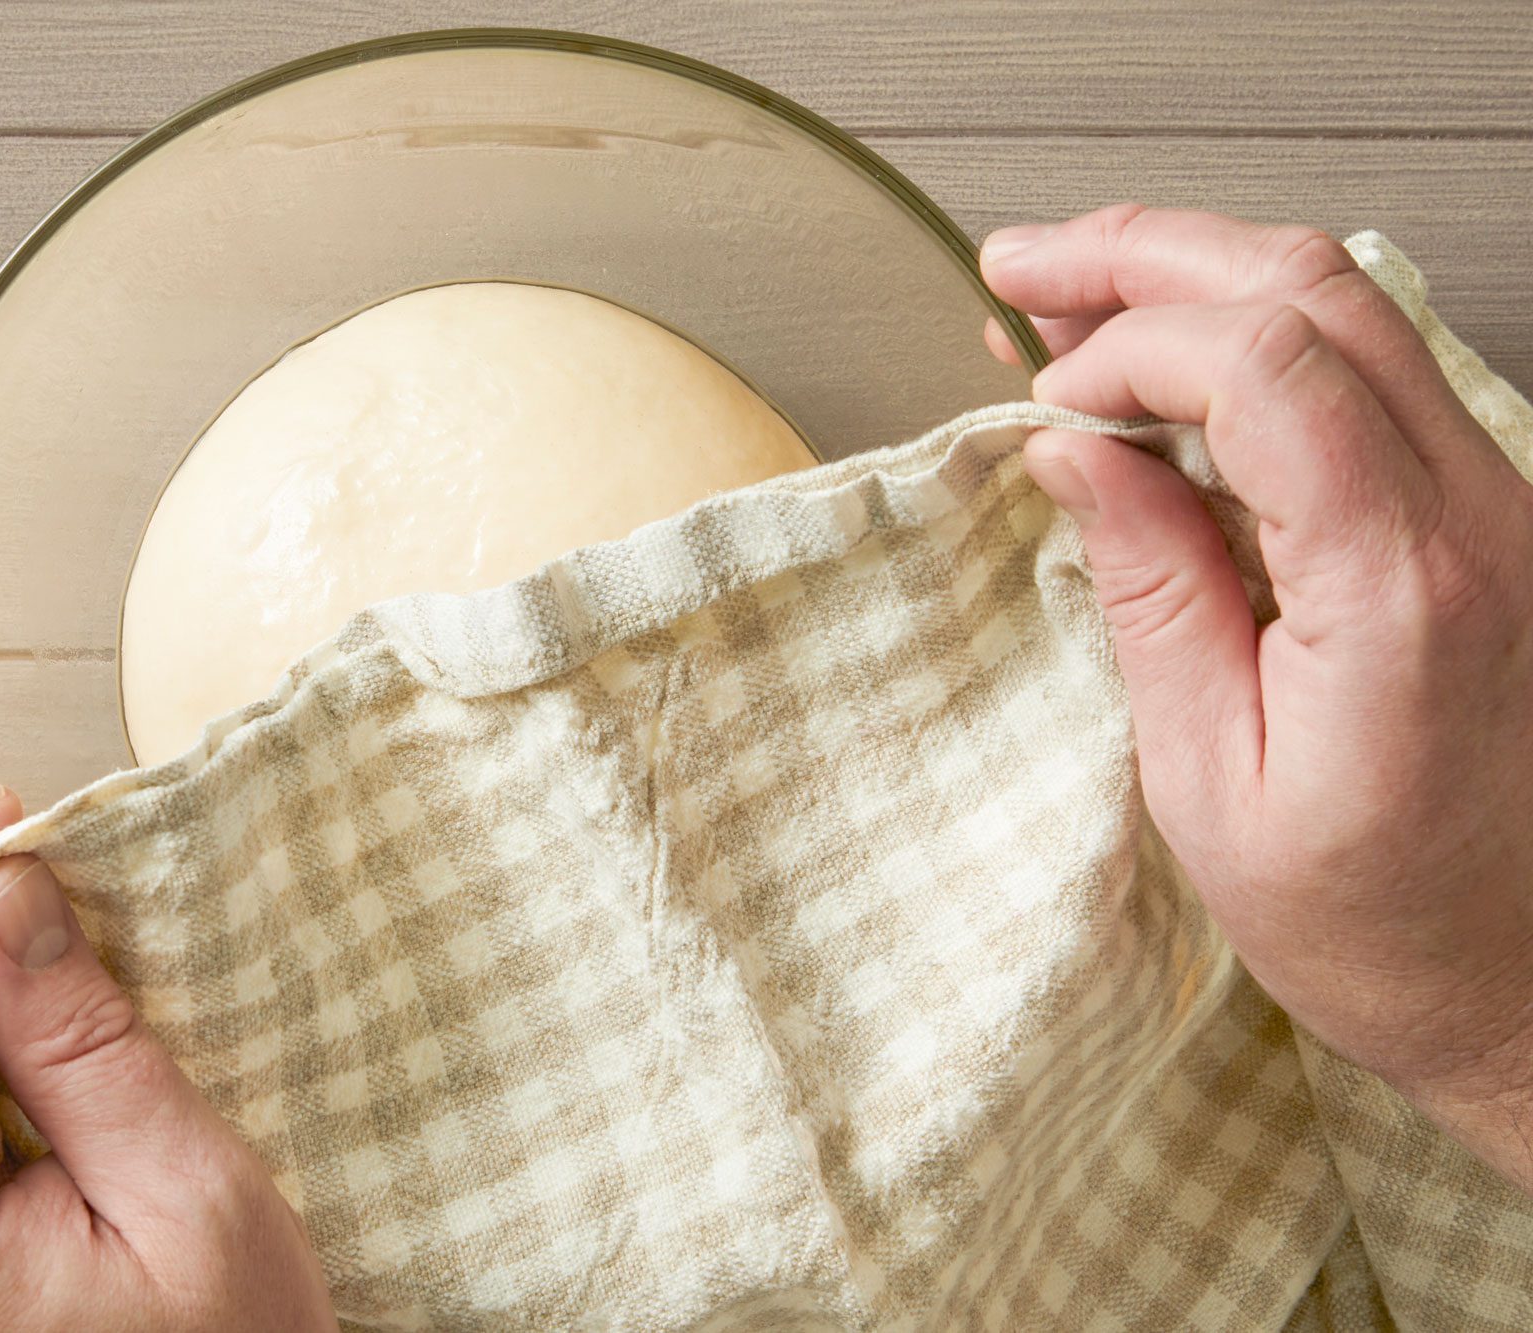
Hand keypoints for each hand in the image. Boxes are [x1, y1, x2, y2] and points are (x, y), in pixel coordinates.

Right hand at [980, 205, 1532, 1187]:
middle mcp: (1483, 518)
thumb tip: (1077, 453)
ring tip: (1074, 300)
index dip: (1128, 347)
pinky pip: (1374, 374)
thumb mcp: (1210, 779)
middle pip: (1314, 289)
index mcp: (1405, 590)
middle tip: (1024, 265)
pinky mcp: (1493, 518)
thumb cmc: (1384, 921)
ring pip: (1353, 305)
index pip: (1264, 365)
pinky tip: (1170, 371)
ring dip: (1200, 280)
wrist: (1530, 986)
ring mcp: (1506, 506)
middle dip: (1148, 256)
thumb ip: (1150, 589)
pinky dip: (1256, 343)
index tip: (1041, 394)